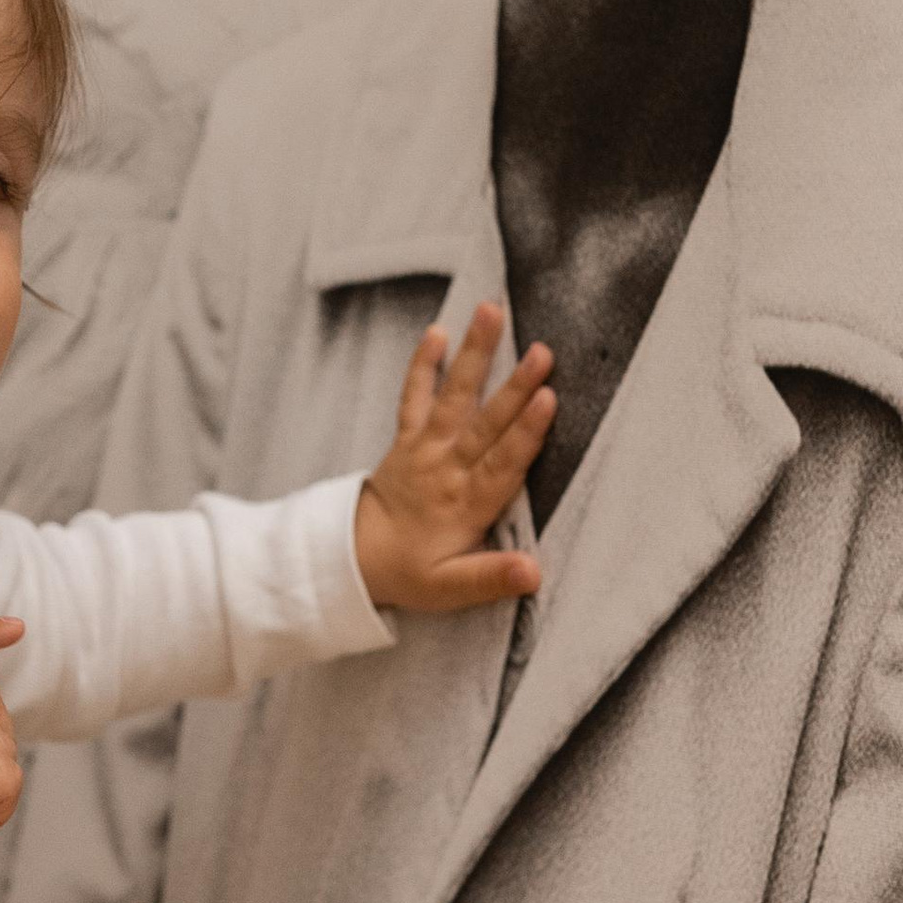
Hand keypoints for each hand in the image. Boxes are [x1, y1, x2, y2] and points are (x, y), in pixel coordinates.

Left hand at [353, 305, 553, 615]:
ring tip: (490, 313)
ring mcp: (424, 448)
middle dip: (514, 387)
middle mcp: (446, 469)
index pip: (501, 464)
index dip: (526, 432)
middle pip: (485, 424)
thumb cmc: (413, 571)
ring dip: (474, 355)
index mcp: (465, 505)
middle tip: (541, 351)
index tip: (548, 400)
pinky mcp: (407, 437)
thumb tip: (534, 573)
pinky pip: (413, 396)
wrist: (355, 557)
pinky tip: (436, 331)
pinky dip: (422, 365)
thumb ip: (492, 578)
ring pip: (453, 397)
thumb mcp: (451, 588)